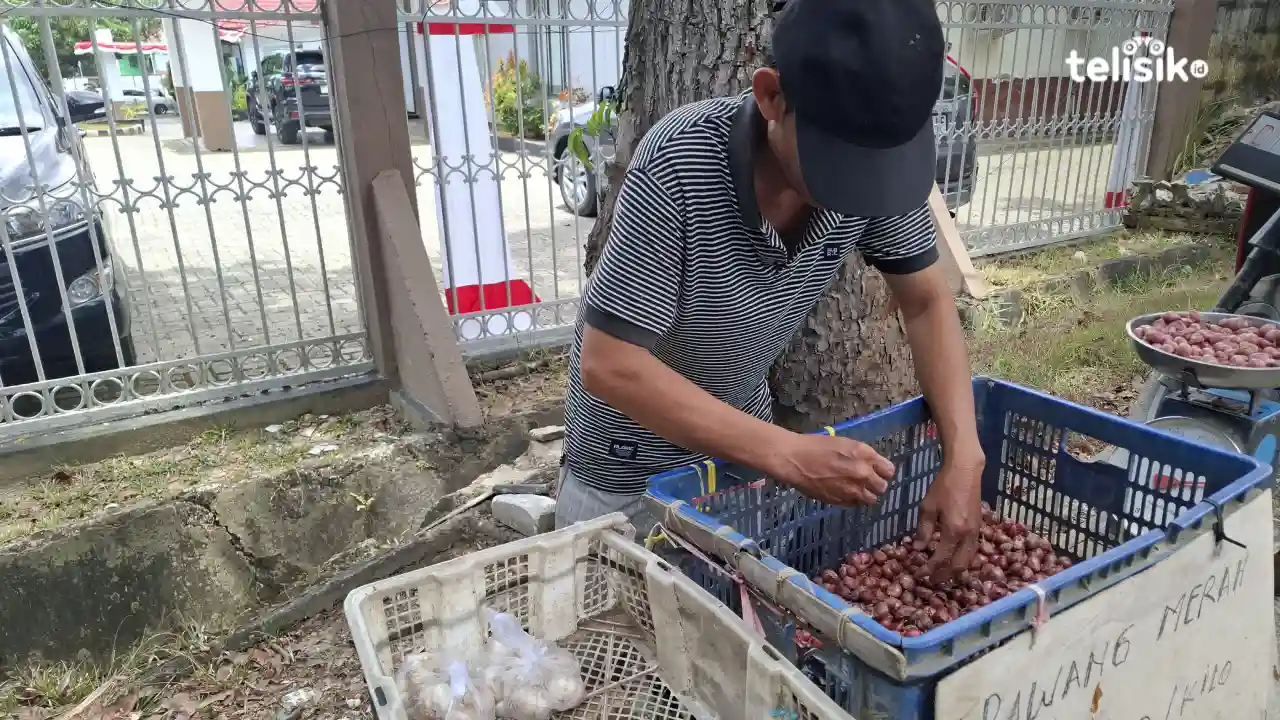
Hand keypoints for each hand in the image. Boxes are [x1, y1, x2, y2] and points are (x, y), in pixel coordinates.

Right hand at [770, 433, 894, 505]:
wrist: (794, 459)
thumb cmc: (816, 445)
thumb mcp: (844, 443)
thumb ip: (862, 456)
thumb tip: (872, 467)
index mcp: (864, 454)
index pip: (889, 470)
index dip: (883, 471)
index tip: (877, 472)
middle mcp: (862, 473)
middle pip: (882, 487)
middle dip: (875, 484)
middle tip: (865, 481)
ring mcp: (851, 489)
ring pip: (871, 499)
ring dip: (865, 494)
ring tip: (854, 488)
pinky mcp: (840, 500)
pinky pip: (855, 504)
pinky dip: (852, 500)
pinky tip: (843, 491)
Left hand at [918, 452, 984, 582]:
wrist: (966, 471)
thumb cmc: (944, 487)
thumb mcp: (927, 507)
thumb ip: (923, 530)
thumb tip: (918, 549)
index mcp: (954, 531)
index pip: (941, 559)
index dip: (929, 569)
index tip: (919, 573)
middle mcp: (968, 536)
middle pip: (958, 565)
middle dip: (944, 576)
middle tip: (931, 580)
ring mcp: (976, 532)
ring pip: (968, 560)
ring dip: (955, 570)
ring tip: (942, 573)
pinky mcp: (979, 528)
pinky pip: (972, 551)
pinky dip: (962, 559)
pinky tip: (953, 558)